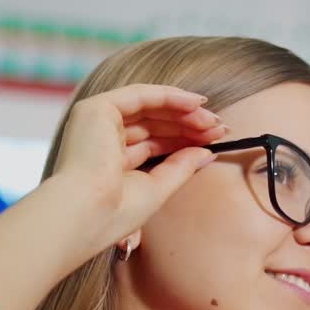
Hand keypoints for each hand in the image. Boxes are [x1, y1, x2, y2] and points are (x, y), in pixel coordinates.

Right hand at [49, 83, 226, 253]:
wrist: (87, 214)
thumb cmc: (115, 212)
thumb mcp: (158, 187)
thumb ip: (181, 167)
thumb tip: (207, 152)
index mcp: (110, 161)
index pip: (154, 143)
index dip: (185, 139)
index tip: (215, 141)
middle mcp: (101, 137)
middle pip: (154, 123)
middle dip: (190, 124)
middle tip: (222, 129)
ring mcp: (97, 121)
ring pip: (149, 107)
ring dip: (185, 112)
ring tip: (214, 121)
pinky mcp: (96, 108)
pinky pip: (140, 95)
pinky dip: (169, 97)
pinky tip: (196, 103)